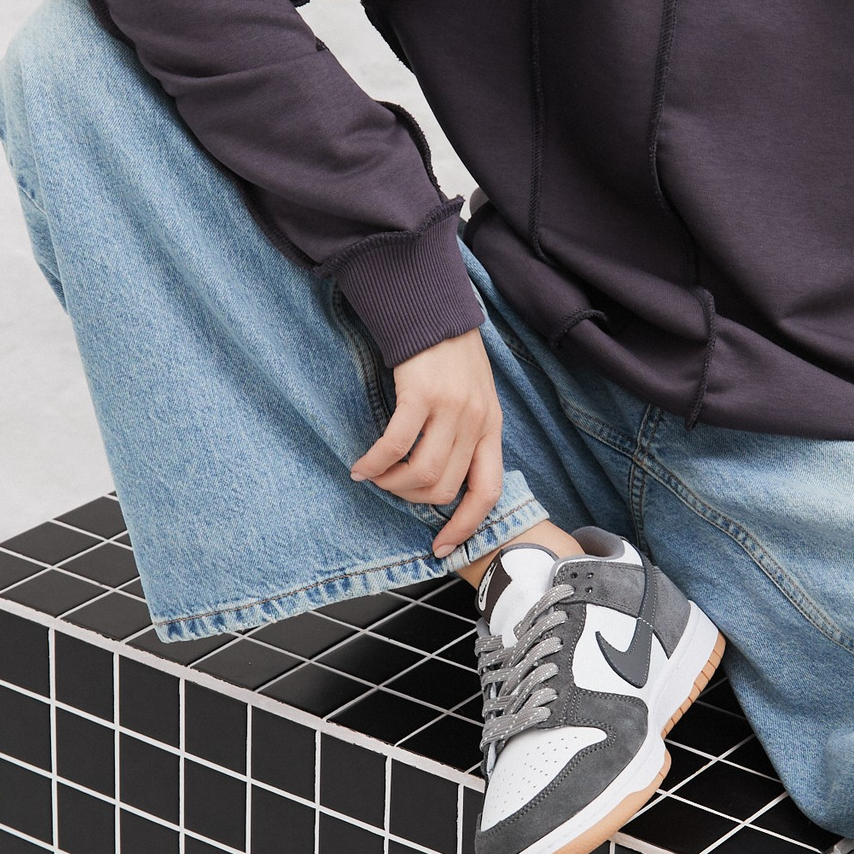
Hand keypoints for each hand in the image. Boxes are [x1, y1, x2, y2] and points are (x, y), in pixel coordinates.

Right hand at [350, 328, 503, 558]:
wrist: (433, 307)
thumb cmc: (449, 355)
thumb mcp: (475, 397)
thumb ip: (468, 434)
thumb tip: (446, 479)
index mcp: (492, 427)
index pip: (487, 491)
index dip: (466, 525)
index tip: (442, 546)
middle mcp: (476, 422)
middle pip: (445, 488)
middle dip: (413, 500)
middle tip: (392, 491)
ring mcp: (450, 409)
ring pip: (421, 472)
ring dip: (392, 484)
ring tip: (375, 477)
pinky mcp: (420, 395)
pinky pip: (395, 445)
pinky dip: (375, 463)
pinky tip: (361, 466)